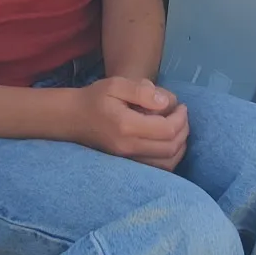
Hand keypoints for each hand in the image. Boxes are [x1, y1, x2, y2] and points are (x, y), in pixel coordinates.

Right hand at [72, 76, 186, 169]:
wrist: (72, 119)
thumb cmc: (94, 98)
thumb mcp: (116, 84)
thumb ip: (141, 91)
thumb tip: (166, 103)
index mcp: (126, 126)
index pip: (166, 129)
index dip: (180, 118)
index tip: (181, 106)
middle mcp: (128, 147)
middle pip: (170, 148)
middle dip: (183, 131)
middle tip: (182, 116)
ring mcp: (127, 159)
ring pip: (166, 163)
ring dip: (180, 147)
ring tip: (179, 129)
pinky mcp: (127, 164)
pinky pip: (157, 169)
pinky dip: (170, 158)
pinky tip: (170, 143)